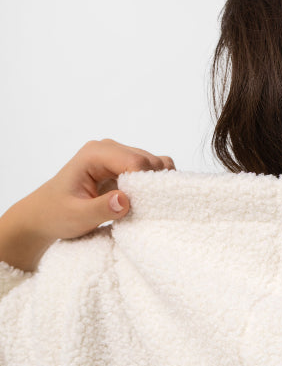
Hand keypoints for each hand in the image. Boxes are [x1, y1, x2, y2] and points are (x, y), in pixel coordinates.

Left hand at [19, 138, 175, 242]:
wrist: (43, 215)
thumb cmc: (55, 214)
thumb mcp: (77, 216)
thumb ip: (101, 208)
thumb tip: (125, 200)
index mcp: (95, 153)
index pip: (135, 161)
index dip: (146, 183)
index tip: (145, 207)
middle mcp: (108, 149)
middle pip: (148, 160)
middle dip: (152, 184)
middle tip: (145, 210)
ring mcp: (117, 158)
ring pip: (153, 165)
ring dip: (154, 186)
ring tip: (144, 207)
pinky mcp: (123, 169)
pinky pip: (149, 171)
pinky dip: (153, 186)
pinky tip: (144, 202)